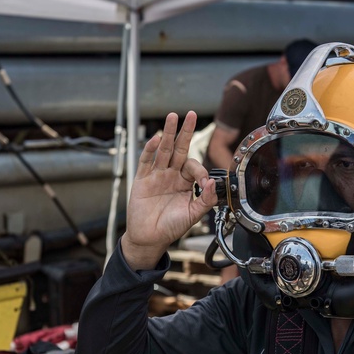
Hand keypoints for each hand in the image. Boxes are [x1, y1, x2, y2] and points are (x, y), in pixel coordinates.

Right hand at [120, 111, 215, 269]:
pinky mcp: (142, 179)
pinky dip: (150, 150)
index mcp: (185, 183)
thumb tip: (212, 183)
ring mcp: (156, 175)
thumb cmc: (170, 227)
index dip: (200, 170)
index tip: (203, 183)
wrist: (149, 239)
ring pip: (164, 150)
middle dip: (186, 132)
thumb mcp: (193, 215)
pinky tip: (156, 139)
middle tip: (192, 115)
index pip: (194, 167)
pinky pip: (146, 161)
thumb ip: (205, 200)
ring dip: (168, 133)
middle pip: (180, 149)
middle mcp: (171, 175)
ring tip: (173, 117)